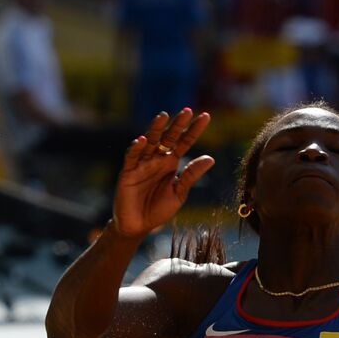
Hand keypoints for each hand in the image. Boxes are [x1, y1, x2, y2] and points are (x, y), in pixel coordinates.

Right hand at [110, 108, 213, 239]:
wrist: (138, 226)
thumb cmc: (158, 210)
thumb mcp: (179, 193)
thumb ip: (191, 175)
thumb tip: (210, 158)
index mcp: (171, 163)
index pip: (184, 142)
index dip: (194, 130)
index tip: (205, 116)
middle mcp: (157, 159)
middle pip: (168, 137)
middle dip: (177, 125)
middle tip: (187, 111)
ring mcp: (142, 164)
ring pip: (149, 142)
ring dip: (155, 129)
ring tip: (163, 116)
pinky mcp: (128, 172)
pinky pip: (132, 158)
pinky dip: (136, 149)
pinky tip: (142, 140)